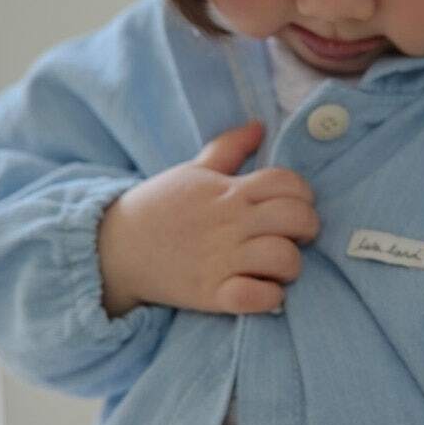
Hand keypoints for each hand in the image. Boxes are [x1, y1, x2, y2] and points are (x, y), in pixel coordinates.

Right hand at [98, 119, 320, 316]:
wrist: (115, 248)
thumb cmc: (159, 207)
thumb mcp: (193, 171)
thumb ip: (229, 148)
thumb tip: (259, 126)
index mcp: (229, 191)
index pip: (288, 182)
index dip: (303, 193)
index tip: (295, 206)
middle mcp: (230, 223)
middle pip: (296, 218)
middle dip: (307, 228)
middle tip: (295, 237)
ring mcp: (221, 259)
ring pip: (284, 258)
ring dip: (291, 266)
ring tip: (278, 267)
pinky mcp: (211, 293)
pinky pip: (257, 298)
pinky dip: (269, 298)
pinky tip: (263, 291)